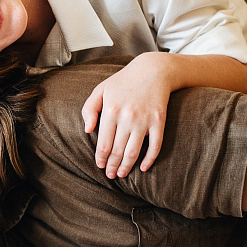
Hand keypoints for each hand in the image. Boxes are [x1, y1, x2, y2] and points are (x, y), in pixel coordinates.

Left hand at [81, 54, 170, 178]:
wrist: (152, 71)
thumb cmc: (122, 82)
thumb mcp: (100, 90)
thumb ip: (89, 109)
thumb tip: (87, 130)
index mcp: (111, 110)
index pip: (104, 143)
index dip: (101, 158)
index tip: (100, 166)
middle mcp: (127, 117)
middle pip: (117, 150)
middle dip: (112, 166)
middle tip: (110, 175)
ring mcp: (144, 120)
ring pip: (134, 151)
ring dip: (127, 166)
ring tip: (122, 174)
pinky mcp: (159, 121)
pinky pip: (155, 146)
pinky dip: (149, 159)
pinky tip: (143, 168)